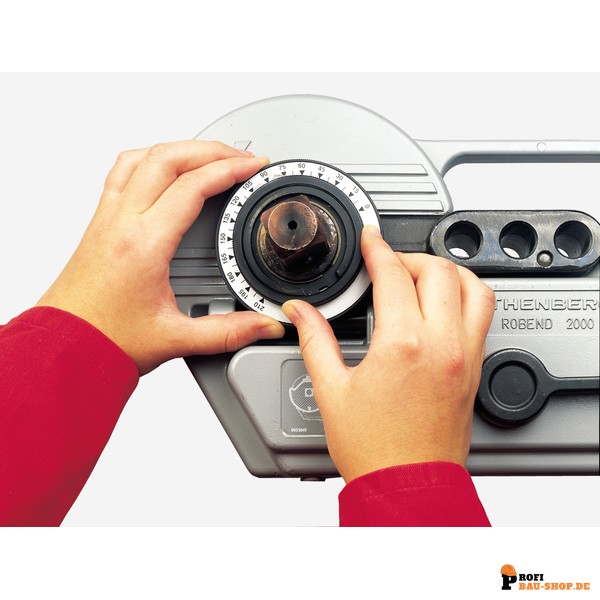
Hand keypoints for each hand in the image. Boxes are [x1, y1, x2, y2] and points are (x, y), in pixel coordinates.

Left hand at [37, 141, 284, 374]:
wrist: (64, 346)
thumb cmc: (105, 339)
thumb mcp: (176, 338)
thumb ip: (227, 333)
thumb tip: (262, 325)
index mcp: (143, 244)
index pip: (192, 186)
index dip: (229, 169)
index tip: (252, 166)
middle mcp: (121, 222)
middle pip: (167, 157)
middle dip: (211, 150)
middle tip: (240, 157)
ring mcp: (107, 217)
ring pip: (142, 156)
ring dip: (180, 148)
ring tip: (208, 155)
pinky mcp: (100, 222)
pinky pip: (123, 170)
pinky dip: (151, 158)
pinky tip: (165, 168)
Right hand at [282, 226, 494, 482]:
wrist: (407, 484)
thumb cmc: (374, 448)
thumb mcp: (331, 389)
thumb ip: (314, 340)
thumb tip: (300, 312)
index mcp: (403, 344)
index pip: (394, 274)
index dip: (377, 248)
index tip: (369, 239)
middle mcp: (442, 344)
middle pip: (438, 270)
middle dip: (409, 256)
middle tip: (387, 262)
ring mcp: (465, 355)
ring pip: (473, 286)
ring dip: (447, 271)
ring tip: (420, 275)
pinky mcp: (474, 368)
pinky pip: (483, 314)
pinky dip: (467, 294)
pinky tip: (444, 302)